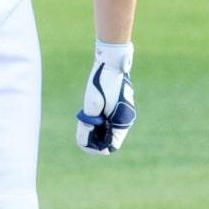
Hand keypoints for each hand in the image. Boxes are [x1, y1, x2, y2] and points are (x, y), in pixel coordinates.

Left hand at [76, 40, 135, 154]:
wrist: (111, 60)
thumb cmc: (102, 81)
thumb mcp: (92, 104)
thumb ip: (88, 124)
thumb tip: (83, 141)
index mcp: (122, 122)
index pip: (111, 147)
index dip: (96, 147)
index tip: (84, 139)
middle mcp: (126, 118)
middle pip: (109, 138)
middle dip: (95, 136)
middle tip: (83, 126)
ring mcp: (124, 111)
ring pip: (109, 128)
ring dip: (97, 127)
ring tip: (87, 116)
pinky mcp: (120, 104)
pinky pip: (110, 118)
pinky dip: (100, 118)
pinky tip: (92, 109)